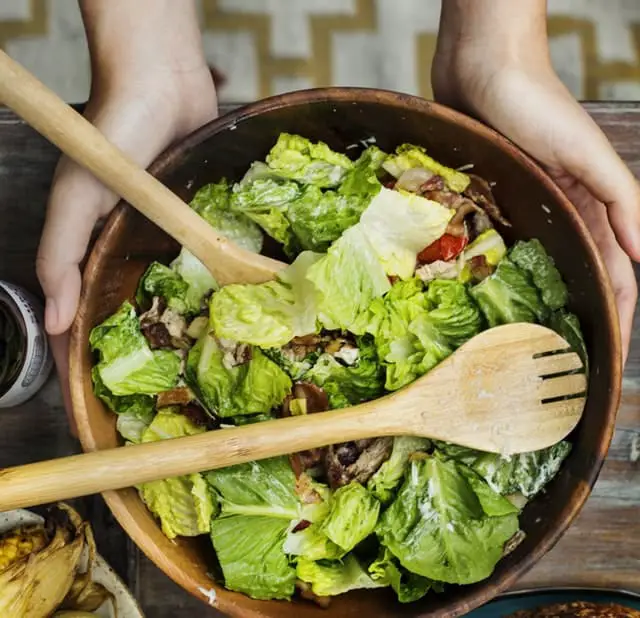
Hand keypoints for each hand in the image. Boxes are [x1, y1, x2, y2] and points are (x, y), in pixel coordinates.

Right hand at [37, 1, 216, 427]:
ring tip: (211, 358)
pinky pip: (212, 253)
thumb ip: (60, 253)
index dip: (93, 351)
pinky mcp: (204, 214)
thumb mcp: (77, 194)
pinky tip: (238, 304)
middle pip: (139, 304)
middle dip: (150, 342)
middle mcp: (135, 244)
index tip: (104, 393)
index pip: (90, 310)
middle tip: (170, 386)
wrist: (164, 79)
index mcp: (98, 245)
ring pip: (179, 285)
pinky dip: (221, 276)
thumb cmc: (113, 131)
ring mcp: (171, 231)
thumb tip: (56, 320)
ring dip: (191, 315)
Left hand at [432, 29, 638, 362]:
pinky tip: (493, 303)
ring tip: (529, 347)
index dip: (616, 316)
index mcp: (592, 208)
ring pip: (542, 270)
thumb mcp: (588, 153)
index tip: (605, 359)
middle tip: (565, 367)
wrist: (485, 71)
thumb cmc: (538, 106)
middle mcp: (561, 215)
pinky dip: (504, 276)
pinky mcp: (491, 204)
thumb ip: (622, 199)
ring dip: (544, 305)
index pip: (616, 275)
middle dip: (580, 320)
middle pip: (579, 279)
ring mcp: (525, 211)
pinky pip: (500, 249)